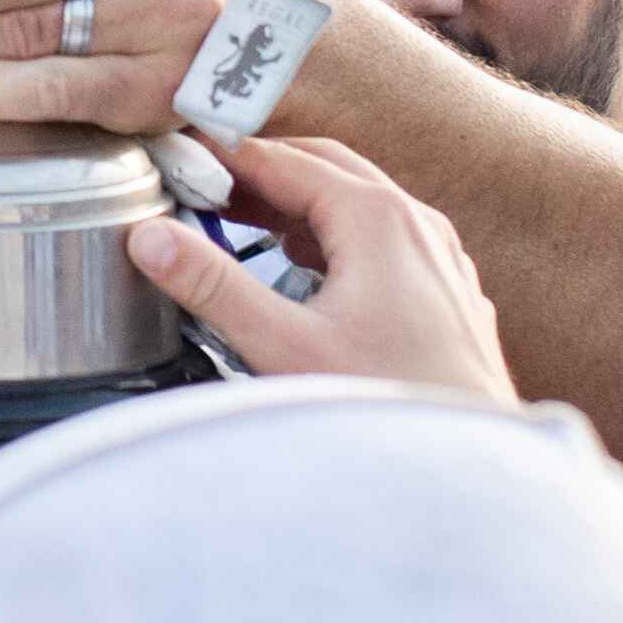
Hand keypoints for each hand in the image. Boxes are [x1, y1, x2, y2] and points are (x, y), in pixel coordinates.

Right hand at [119, 133, 512, 398]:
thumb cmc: (385, 406)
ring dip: (302, 203)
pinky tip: (315, 271)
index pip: (288, 162)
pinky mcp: (449, 293)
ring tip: (248, 222)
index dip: (229, 156)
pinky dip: (339, 235)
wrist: (470, 465)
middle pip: (329, 170)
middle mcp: (418, 224)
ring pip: (363, 204)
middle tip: (207, 185)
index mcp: (378, 219)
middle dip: (265, 171)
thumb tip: (152, 237)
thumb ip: (213, 286)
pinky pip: (389, 239)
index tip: (184, 157)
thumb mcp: (284, 345)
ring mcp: (441, 257)